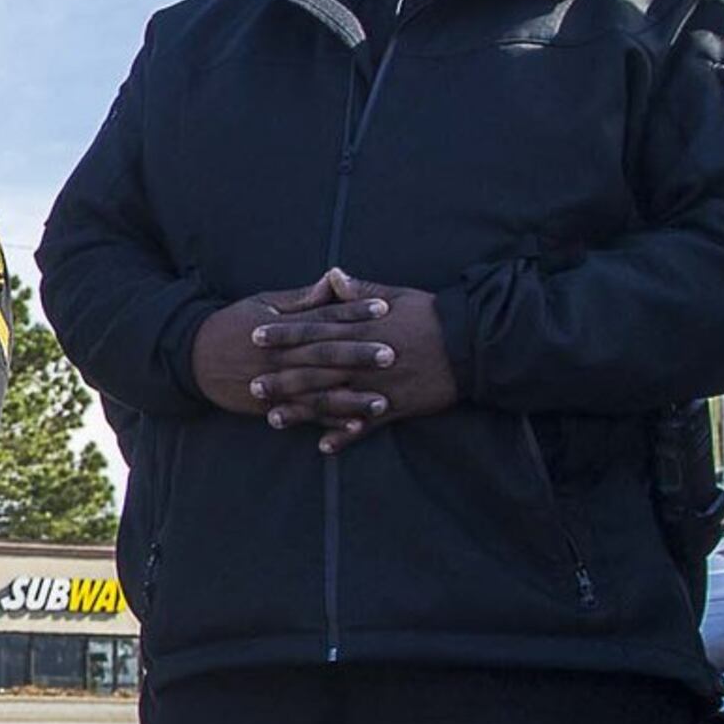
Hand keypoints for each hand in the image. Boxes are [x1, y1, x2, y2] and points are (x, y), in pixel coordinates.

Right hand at [189, 271, 386, 422]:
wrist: (190, 358)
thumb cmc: (231, 325)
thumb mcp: (263, 304)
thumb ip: (301, 298)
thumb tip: (333, 280)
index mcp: (281, 327)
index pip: (322, 317)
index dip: (353, 311)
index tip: (383, 307)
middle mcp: (279, 356)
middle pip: (324, 354)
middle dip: (358, 355)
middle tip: (391, 354)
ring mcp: (275, 383)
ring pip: (318, 391)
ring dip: (350, 398)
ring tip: (381, 401)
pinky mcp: (271, 405)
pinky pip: (304, 416)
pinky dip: (329, 423)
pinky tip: (354, 427)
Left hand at [255, 276, 457, 451]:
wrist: (473, 344)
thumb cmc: (432, 315)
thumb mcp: (396, 295)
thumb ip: (360, 291)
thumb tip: (332, 275)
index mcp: (361, 329)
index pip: (314, 330)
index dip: (283, 334)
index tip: (254, 336)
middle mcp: (364, 358)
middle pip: (315, 368)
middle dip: (282, 377)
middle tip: (250, 385)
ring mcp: (379, 385)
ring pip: (333, 401)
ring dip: (303, 411)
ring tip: (273, 420)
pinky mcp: (396, 406)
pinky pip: (366, 426)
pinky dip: (345, 437)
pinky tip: (323, 447)